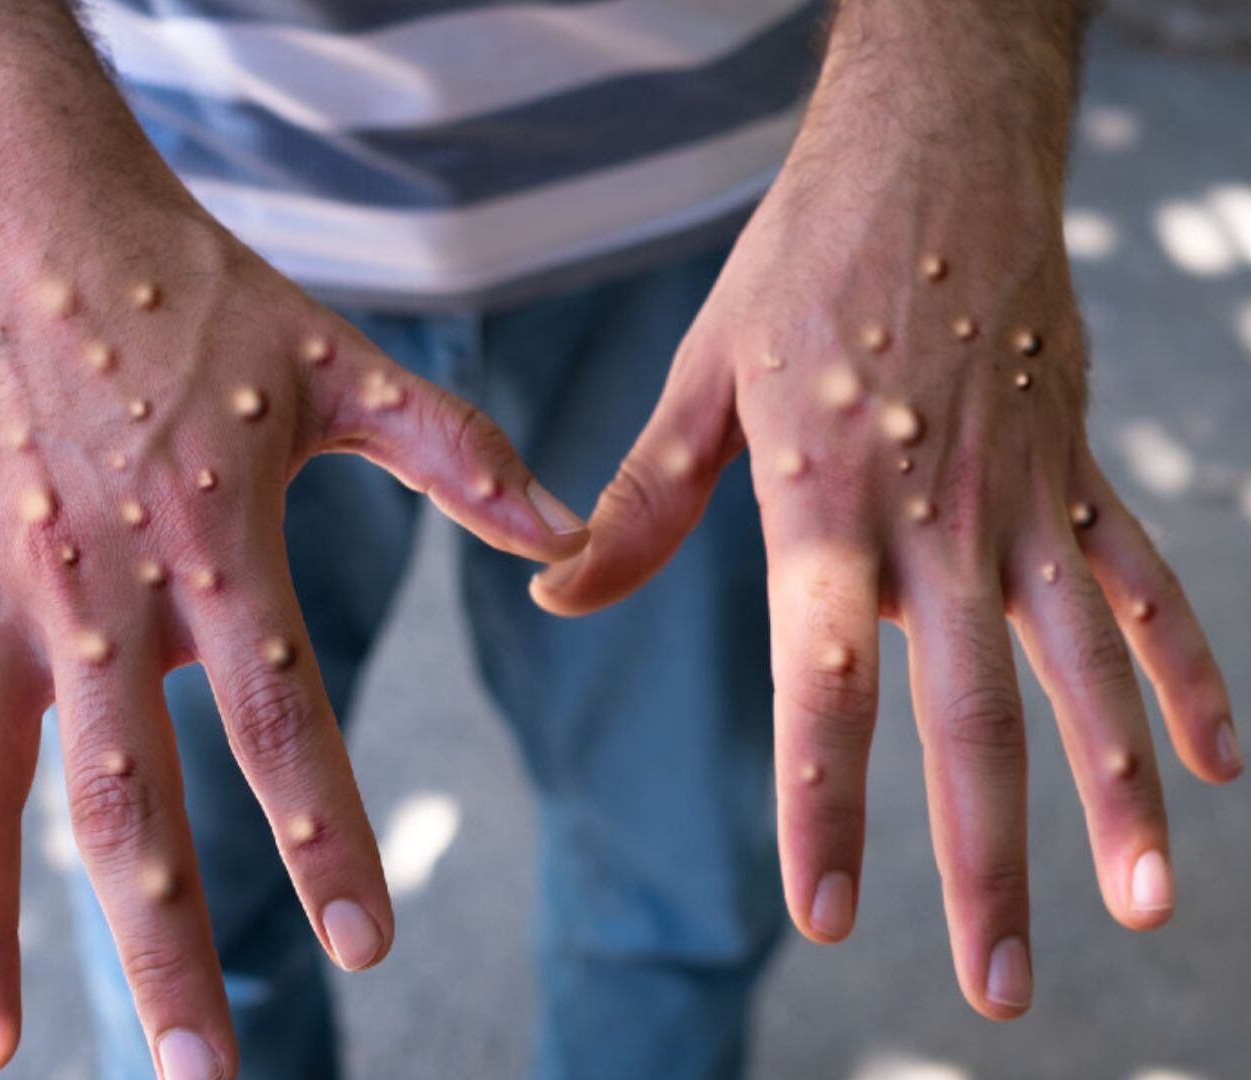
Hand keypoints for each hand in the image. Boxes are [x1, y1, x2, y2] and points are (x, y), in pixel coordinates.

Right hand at [0, 200, 586, 1074]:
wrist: (37, 224)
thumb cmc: (198, 297)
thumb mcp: (341, 364)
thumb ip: (454, 455)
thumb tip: (562, 538)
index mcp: (213, 543)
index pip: (277, 718)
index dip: (323, 834)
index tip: (366, 943)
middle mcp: (99, 591)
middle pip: (125, 798)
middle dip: (161, 943)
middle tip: (197, 1068)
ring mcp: (4, 598)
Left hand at [531, 65, 1240, 1017]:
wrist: (933, 151)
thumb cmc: (798, 265)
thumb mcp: (699, 380)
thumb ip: (639, 503)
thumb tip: (553, 590)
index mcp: (824, 504)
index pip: (824, 685)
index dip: (825, 804)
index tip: (825, 912)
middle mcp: (936, 520)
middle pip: (970, 715)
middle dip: (985, 861)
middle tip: (995, 988)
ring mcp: (1024, 499)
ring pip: (1083, 670)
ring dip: (1119, 795)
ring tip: (1144, 910)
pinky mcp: (1078, 469)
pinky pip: (1147, 584)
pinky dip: (1191, 670)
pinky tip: (1227, 763)